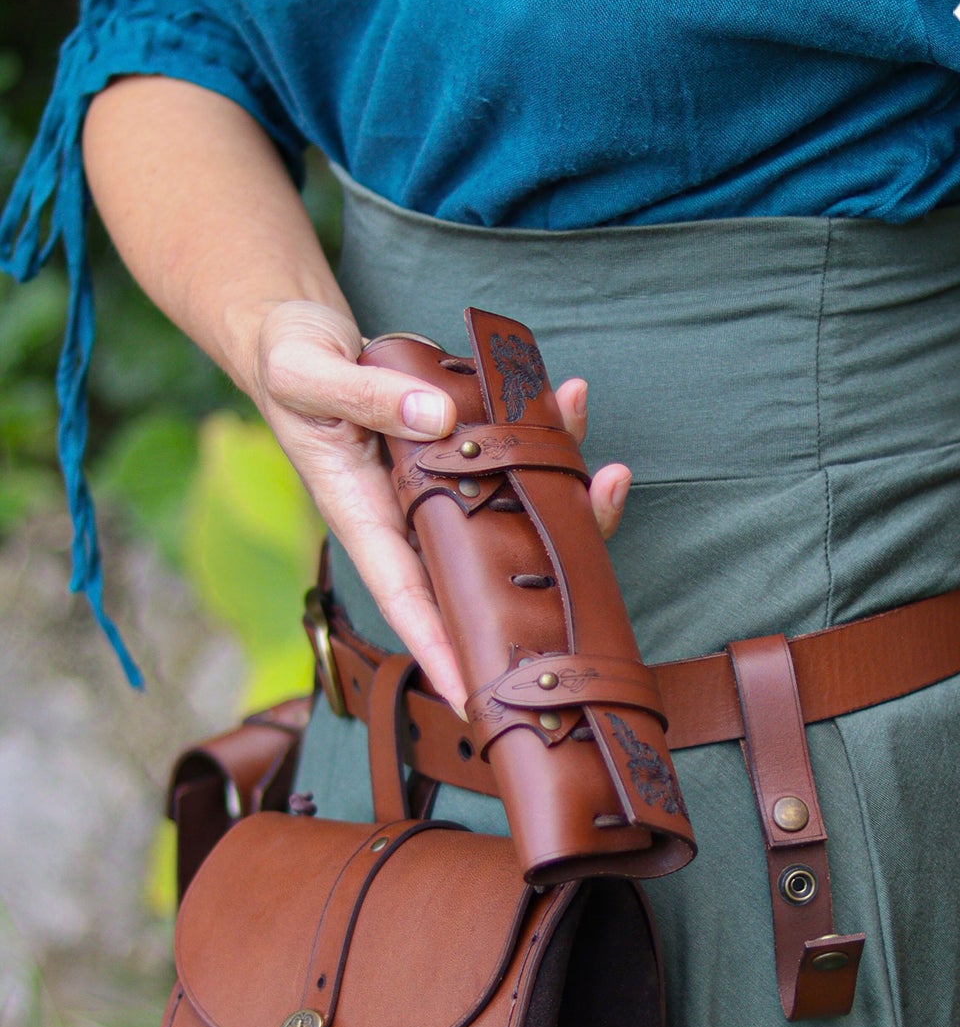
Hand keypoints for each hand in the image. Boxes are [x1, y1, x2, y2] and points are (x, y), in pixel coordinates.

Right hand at [250, 300, 630, 712]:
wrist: (290, 328)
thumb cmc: (285, 360)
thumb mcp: (309, 373)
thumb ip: (367, 399)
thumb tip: (439, 422)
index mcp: (361, 510)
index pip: (405, 597)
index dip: (442, 649)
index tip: (477, 699)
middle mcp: (406, 506)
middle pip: (476, 562)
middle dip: (535, 578)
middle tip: (592, 590)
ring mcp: (436, 476)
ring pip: (507, 503)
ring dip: (560, 491)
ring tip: (606, 476)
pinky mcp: (454, 439)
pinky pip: (508, 447)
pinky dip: (543, 431)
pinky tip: (568, 403)